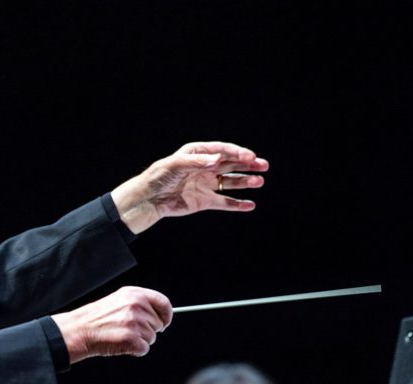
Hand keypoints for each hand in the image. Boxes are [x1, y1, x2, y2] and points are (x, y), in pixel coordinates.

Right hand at [52, 286, 171, 363]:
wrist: (80, 329)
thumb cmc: (98, 317)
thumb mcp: (119, 299)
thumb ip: (140, 303)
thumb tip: (159, 313)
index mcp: (135, 294)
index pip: (163, 303)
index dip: (166, 315)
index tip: (164, 322)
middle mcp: (136, 306)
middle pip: (158, 324)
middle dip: (148, 330)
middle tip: (129, 329)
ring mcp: (134, 323)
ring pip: (152, 338)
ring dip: (140, 340)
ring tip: (122, 335)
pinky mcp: (131, 339)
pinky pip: (144, 349)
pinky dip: (135, 350)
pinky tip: (121, 343)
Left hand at [111, 141, 268, 233]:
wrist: (149, 199)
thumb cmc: (159, 177)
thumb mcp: (176, 165)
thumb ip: (198, 162)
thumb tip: (219, 158)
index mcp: (197, 154)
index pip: (222, 150)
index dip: (237, 153)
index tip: (250, 157)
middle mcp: (204, 167)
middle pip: (231, 164)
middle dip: (248, 164)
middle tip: (263, 165)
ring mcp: (206, 184)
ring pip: (230, 182)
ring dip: (245, 182)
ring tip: (259, 182)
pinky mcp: (204, 201)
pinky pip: (224, 202)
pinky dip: (237, 204)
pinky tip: (250, 205)